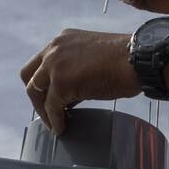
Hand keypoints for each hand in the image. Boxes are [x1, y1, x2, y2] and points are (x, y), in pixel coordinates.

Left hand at [20, 28, 139, 134]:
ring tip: (53, 124)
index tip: (48, 96)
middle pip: (28, 76)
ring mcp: (55, 65)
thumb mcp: (92, 59)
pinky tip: (61, 129)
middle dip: (36, 96)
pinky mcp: (61, 83)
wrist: (139, 59)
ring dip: (43, 111)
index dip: (41, 81)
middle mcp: (54, 48)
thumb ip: (75, 71)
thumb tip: (68, 97)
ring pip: (35, 92)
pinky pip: (52, 108)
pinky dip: (55, 120)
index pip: (39, 62)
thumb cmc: (125, 60)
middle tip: (46, 111)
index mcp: (62, 40)